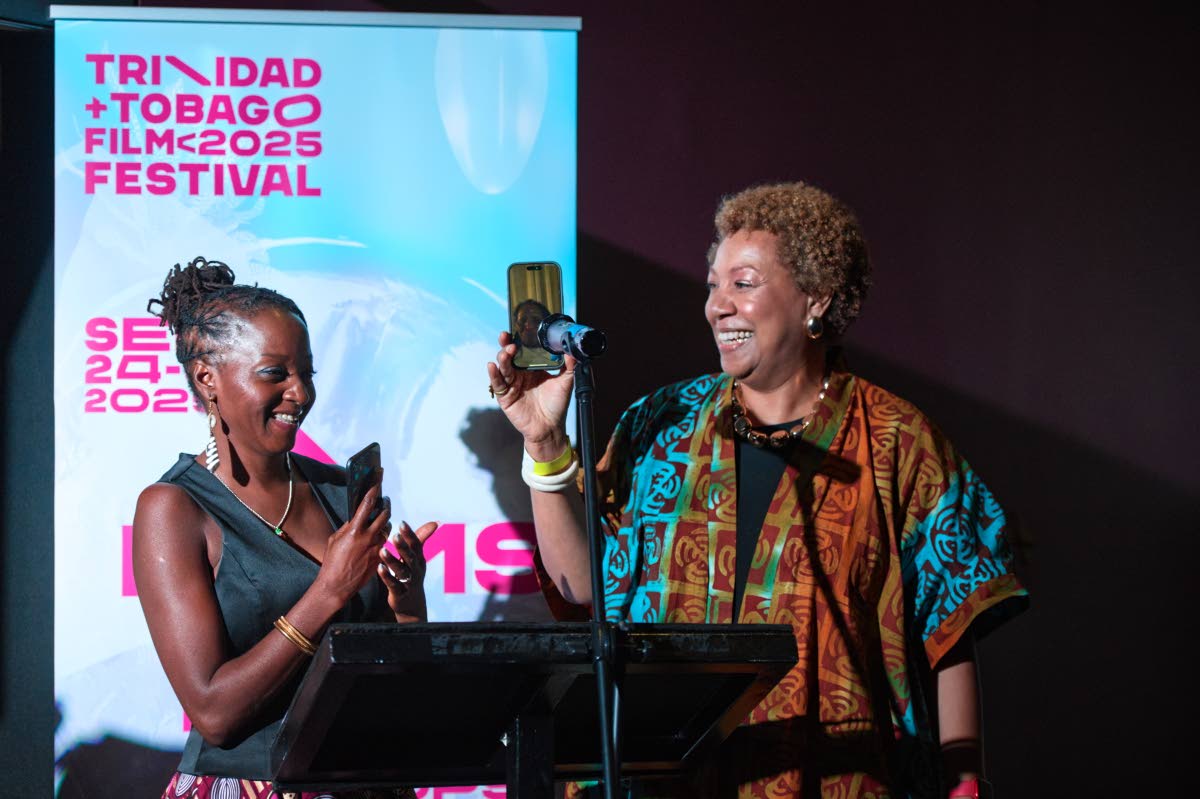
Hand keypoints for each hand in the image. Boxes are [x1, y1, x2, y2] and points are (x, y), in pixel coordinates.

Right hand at [315, 483, 391, 604]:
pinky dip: (383, 537)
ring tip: (382, 518)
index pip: (367, 504)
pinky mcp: (380, 557)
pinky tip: (380, 536)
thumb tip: (356, 517)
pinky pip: (386, 542)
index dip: (373, 491)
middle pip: (384, 514)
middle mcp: (367, 536)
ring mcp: (376, 547)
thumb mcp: (335, 540)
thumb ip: (348, 527)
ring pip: (387, 528)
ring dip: (386, 522)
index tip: (377, 482)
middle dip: (385, 506)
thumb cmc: (332, 561)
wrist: (337, 585)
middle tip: (385, 501)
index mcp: (354, 530)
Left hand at [378, 520, 437, 622]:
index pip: (416, 545)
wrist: (411, 604)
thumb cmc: (412, 575)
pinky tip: (379, 568)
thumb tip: (435, 523)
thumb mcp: (417, 558)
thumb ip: (420, 539)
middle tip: (395, 536)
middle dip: (403, 546)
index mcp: (419, 559)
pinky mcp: (399, 594)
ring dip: (392, 560)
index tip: (402, 523)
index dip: (410, 535)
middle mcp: (416, 570)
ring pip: (401, 571)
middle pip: (410, 557)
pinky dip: (387, 576)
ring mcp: (409, 582)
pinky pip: (393, 584)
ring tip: (382, 550)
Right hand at [487, 331, 574, 460]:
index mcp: (533, 368)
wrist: (550, 428)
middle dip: (506, 345)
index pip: (524, 350)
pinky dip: (493, 374)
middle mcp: (520, 374)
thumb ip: (569, 366)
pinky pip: (497, 383)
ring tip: (505, 353)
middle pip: (510, 355)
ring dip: (502, 358)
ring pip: (503, 367)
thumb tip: (572, 350)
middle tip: (507, 337)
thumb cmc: (557, 405)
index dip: (519, 340)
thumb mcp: (565, 383)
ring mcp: (511, 384)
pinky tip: (492, 366)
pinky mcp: (505, 396)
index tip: (518, 330)